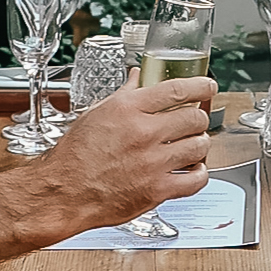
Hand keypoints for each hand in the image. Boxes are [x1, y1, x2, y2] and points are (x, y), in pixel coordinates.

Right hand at [46, 79, 214, 227]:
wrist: (63, 192)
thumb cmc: (74, 156)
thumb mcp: (96, 114)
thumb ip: (124, 95)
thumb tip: (137, 78)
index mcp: (128, 109)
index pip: (177, 90)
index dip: (201, 86)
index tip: (208, 87)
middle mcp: (143, 133)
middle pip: (194, 117)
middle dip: (198, 118)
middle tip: (193, 122)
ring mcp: (153, 162)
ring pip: (200, 146)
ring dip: (200, 145)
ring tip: (192, 146)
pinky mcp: (157, 190)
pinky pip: (196, 180)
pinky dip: (199, 174)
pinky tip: (192, 171)